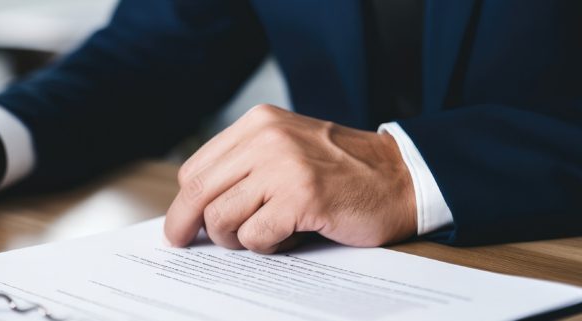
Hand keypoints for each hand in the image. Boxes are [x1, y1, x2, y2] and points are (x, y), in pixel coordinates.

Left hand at [164, 104, 415, 252]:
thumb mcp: (286, 149)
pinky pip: (254, 237)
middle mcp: (266, 138)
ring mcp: (284, 166)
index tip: (181, 224)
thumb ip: (244, 167)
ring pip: (221, 218)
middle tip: (186, 243)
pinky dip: (266, 247)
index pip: (195, 168)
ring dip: (237, 239)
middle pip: (198, 192)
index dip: (183, 203)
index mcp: (258, 123)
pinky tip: (288, 237)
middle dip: (186, 225)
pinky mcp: (301, 197)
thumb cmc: (342, 171)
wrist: (400, 177)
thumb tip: (195, 208)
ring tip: (265, 234)